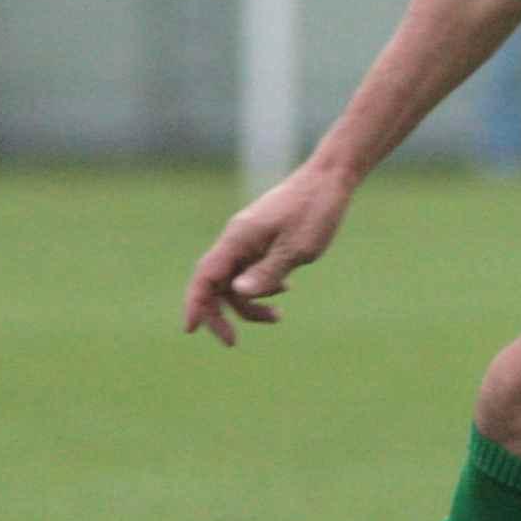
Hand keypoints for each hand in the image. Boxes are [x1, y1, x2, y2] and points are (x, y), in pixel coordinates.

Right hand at [183, 163, 354, 346]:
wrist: (330, 178)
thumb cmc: (316, 209)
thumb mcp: (297, 247)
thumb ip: (268, 271)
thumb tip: (239, 293)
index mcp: (238, 238)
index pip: (205, 275)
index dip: (194, 303)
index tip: (190, 329)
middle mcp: (237, 239)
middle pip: (214, 283)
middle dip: (220, 314)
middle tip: (232, 341)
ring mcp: (248, 239)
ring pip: (235, 279)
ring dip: (249, 302)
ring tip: (278, 318)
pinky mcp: (262, 240)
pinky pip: (251, 269)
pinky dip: (262, 285)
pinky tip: (286, 289)